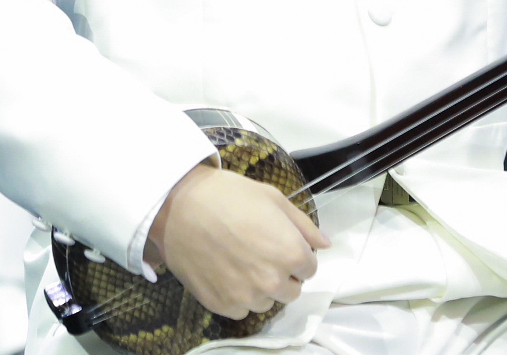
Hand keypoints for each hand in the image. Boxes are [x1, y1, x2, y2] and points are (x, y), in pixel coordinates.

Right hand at [145, 162, 328, 319]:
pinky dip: (238, 297)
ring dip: (261, 288)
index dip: (297, 254)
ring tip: (242, 263)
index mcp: (290, 254)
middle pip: (291, 291)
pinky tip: (226, 273)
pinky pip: (241, 310)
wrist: (180, 206)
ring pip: (266, 302)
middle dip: (283, 275)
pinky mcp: (221, 305)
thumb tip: (326, 244)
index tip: (280, 243)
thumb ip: (304, 226)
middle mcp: (272, 282)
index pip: (310, 268)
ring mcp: (245, 297)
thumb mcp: (274, 199)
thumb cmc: (230, 196)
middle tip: (262, 253)